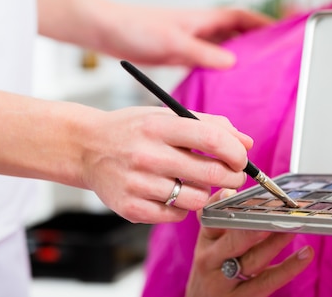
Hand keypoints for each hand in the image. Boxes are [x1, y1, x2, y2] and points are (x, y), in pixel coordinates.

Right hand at [78, 106, 251, 223]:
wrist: (86, 148)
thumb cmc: (132, 130)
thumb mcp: (166, 116)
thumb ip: (209, 124)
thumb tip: (246, 141)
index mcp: (158, 127)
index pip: (211, 139)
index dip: (235, 151)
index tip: (241, 158)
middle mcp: (147, 155)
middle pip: (209, 174)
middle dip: (232, 177)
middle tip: (233, 175)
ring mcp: (137, 184)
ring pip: (196, 199)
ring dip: (206, 193)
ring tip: (197, 183)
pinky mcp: (130, 208)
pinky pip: (175, 215)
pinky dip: (183, 208)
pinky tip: (175, 194)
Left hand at [95, 5, 272, 68]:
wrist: (107, 31)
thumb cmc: (135, 27)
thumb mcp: (172, 42)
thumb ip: (202, 52)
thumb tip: (232, 61)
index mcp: (203, 19)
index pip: (241, 16)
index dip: (262, 23)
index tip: (282, 32)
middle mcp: (200, 28)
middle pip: (237, 33)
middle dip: (256, 43)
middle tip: (274, 60)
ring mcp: (191, 41)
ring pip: (223, 48)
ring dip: (239, 58)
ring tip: (255, 76)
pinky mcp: (180, 53)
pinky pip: (207, 60)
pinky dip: (219, 69)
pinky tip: (223, 82)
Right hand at [186, 190, 313, 296]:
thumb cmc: (212, 269)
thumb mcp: (210, 244)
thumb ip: (220, 218)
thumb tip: (231, 191)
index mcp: (205, 241)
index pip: (211, 218)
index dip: (222, 204)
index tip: (235, 192)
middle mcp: (211, 261)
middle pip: (234, 240)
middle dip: (255, 225)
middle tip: (275, 211)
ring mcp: (226, 282)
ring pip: (253, 260)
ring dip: (276, 242)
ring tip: (294, 228)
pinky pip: (267, 281)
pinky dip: (289, 268)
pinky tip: (306, 254)